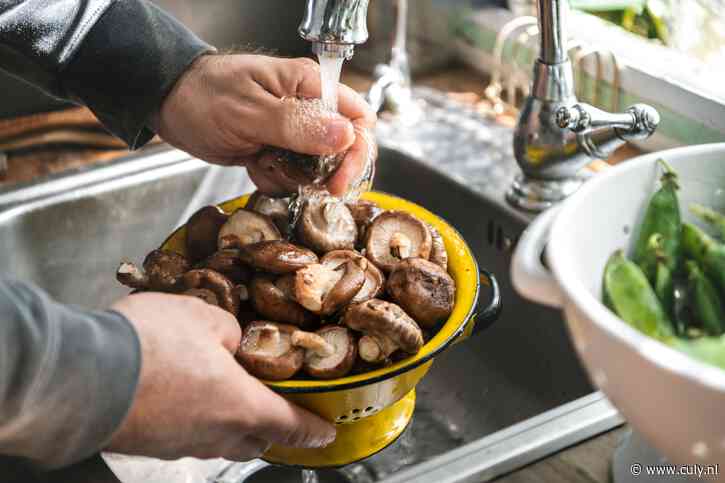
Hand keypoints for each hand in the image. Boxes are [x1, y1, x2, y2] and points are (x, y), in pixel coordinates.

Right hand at [107, 293, 335, 460]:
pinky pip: (187, 436)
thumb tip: (231, 340)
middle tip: (276, 408)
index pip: (291, 426)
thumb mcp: (205, 317)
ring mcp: (180, 444)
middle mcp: (214, 433)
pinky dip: (196, 419)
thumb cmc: (149, 345)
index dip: (313, 429)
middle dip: (271, 427)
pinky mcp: (150, 443)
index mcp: (241, 406)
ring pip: (220, 440)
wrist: (82, 374)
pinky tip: (184, 394)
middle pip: (256, 440)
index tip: (325, 431)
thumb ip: (230, 331)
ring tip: (226, 394)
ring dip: (231, 422)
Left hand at [153, 54, 375, 195]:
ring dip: (295, 177)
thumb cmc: (202, 96)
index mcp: (309, 85)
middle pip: (345, 148)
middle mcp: (307, 106)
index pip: (359, 118)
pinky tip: (254, 165)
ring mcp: (293, 129)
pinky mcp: (278, 147)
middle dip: (326, 172)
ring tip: (265, 164)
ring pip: (318, 167)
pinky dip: (276, 178)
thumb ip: (297, 126)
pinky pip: (293, 174)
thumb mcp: (249, 112)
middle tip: (307, 185)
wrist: (169, 104)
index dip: (358, 152)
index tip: (338, 180)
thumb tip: (345, 137)